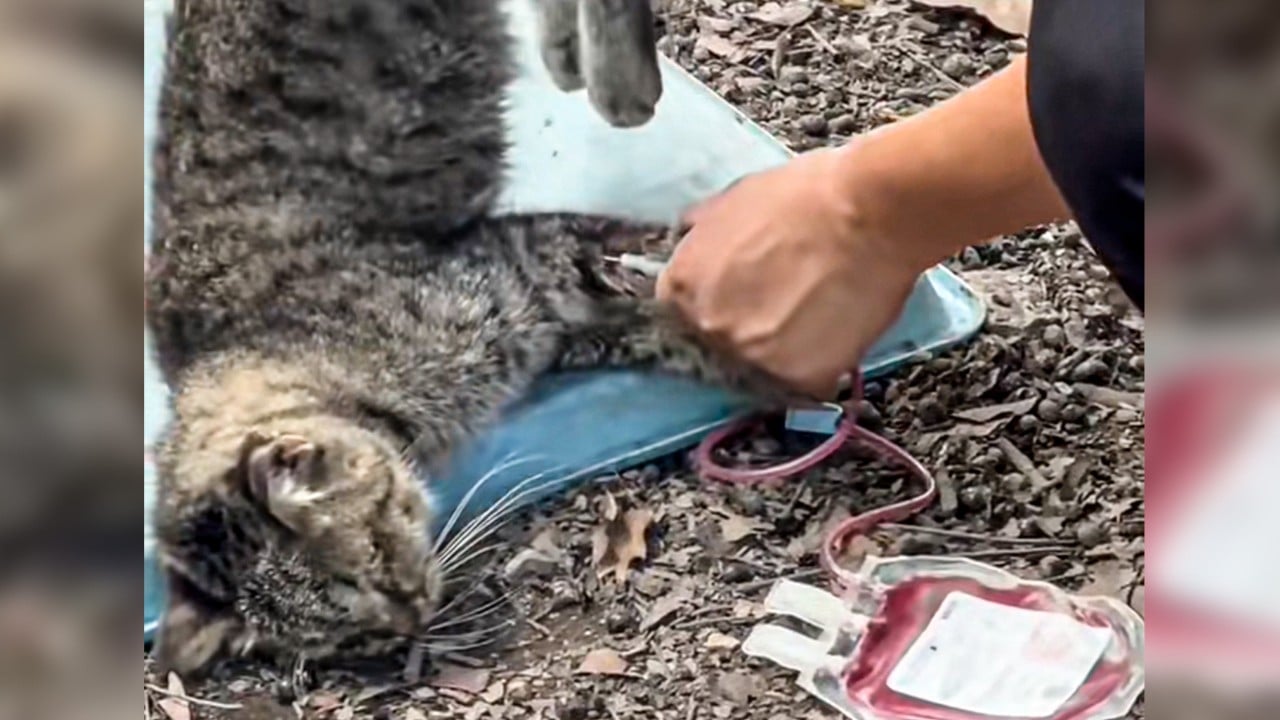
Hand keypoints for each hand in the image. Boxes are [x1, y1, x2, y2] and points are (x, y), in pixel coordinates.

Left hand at [656, 147, 922, 398]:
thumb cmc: (804, 195)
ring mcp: (753, 358)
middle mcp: (708, 329)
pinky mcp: (801, 378)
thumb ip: (704, 236)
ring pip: (759, 371)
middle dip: (742, 335)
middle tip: (781, 311)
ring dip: (781, 355)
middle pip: (716, 349)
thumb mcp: (732, 202)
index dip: (711, 312)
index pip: (679, 320)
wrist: (870, 210)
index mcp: (682, 288)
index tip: (735, 307)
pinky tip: (834, 338)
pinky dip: (817, 369)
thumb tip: (693, 241)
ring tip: (814, 321)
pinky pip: (802, 386)